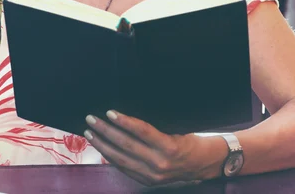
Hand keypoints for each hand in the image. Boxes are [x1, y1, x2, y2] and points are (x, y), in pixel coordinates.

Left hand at [84, 110, 206, 186]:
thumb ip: (153, 128)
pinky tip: (102, 148)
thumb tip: (127, 116)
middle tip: (92, 119)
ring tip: (90, 133)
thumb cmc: (190, 141)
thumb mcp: (176, 129)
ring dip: (103, 145)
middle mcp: (159, 162)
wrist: (204, 165)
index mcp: (169, 146)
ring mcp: (152, 174)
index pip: (141, 131)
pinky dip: (111, 157)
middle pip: (126, 145)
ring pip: (121, 158)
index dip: (124, 121)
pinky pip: (124, 168)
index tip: (110, 112)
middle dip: (106, 131)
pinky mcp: (148, 181)